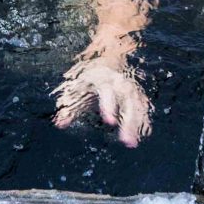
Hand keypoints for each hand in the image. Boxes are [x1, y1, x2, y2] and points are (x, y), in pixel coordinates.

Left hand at [52, 33, 151, 147]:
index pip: (108, 92)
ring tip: (131, 144)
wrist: (108, 60)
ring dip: (136, 125)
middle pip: (128, 101)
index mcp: (104, 79)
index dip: (109, 106)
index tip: (109, 122)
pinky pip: (144, 109)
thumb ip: (69, 108)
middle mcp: (121, 83)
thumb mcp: (78, 89)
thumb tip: (59, 124)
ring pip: (138, 106)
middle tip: (125, 141)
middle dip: (128, 121)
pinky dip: (143, 122)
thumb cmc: (89, 79)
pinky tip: (141, 136)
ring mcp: (132, 89)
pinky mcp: (139, 95)